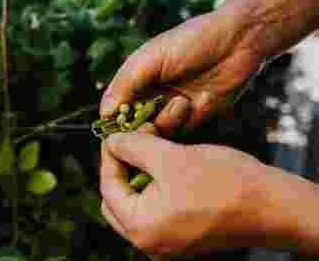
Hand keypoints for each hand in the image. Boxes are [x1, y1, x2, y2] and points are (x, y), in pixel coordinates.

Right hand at [100, 11, 262, 135]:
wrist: (237, 43)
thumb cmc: (190, 43)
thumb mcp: (150, 59)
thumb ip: (125, 84)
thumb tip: (105, 114)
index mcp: (136, 79)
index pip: (115, 107)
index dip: (115, 121)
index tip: (120, 127)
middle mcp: (150, 94)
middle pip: (132, 124)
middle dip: (139, 127)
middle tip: (150, 121)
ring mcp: (170, 107)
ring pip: (153, 131)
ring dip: (163, 121)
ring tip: (181, 101)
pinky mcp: (190, 117)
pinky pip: (175, 132)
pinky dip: (178, 122)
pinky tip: (190, 104)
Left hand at [100, 131, 318, 256]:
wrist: (271, 206)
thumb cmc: (223, 182)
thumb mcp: (170, 157)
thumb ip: (134, 147)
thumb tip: (112, 142)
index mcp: (141, 228)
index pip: (109, 188)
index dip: (110, 157)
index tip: (115, 136)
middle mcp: (150, 242)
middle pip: (118, 199)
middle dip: (123, 168)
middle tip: (134, 143)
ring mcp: (166, 241)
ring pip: (137, 204)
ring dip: (139, 175)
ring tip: (152, 150)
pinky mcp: (181, 235)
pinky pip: (156, 210)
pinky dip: (155, 187)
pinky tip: (165, 166)